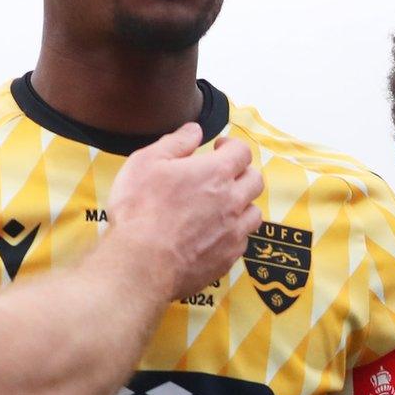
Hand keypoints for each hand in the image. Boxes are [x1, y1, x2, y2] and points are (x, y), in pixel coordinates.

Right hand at [105, 123, 263, 301]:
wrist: (142, 263)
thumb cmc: (140, 210)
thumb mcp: (146, 163)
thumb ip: (175, 143)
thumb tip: (195, 131)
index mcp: (216, 173)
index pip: (242, 152)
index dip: (232, 147)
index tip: (220, 148)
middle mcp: (232, 201)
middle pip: (255, 181)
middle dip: (242, 173)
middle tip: (224, 175)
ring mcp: (233, 231)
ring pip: (254, 212)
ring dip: (242, 205)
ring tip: (222, 205)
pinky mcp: (228, 257)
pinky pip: (242, 240)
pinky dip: (233, 233)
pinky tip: (215, 233)